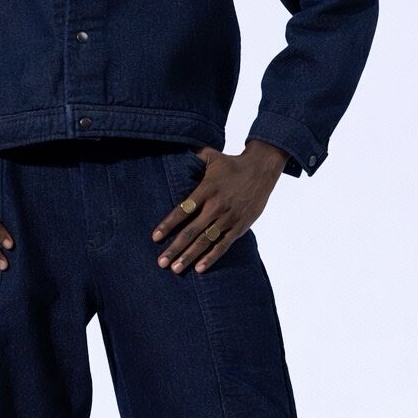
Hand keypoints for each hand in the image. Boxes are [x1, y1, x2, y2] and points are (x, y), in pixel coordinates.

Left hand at [151, 139, 288, 273]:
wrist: (262, 169)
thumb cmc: (232, 164)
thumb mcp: (211, 156)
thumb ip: (192, 156)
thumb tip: (172, 148)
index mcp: (207, 189)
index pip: (183, 210)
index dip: (168, 224)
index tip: (155, 238)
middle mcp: (217, 205)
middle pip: (192, 231)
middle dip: (175, 248)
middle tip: (161, 262)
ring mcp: (229, 217)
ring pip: (206, 241)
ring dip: (190, 256)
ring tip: (176, 269)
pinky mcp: (240, 226)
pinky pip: (224, 245)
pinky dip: (211, 257)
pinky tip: (199, 268)